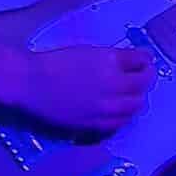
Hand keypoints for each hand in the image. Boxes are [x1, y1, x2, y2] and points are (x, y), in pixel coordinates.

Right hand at [15, 44, 154, 135]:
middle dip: (144, 81)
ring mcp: (105, 108)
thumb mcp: (87, 52)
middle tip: (138, 79)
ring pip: (135, 107)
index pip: (142, 62)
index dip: (145, 62)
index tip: (143, 63)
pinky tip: (116, 111)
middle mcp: (113, 85)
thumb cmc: (53, 62)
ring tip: (129, 97)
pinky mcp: (95, 124)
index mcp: (110, 62)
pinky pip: (119, 123)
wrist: (29, 83)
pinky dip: (123, 116)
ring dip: (136, 100)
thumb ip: (112, 58)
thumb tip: (130, 63)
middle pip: (143, 86)